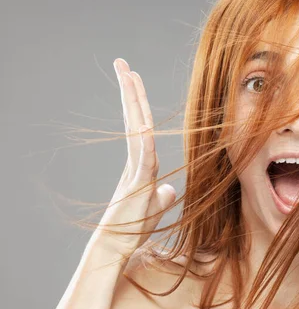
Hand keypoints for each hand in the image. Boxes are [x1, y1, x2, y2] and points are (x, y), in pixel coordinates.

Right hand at [93, 58, 175, 256]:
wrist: (117, 245)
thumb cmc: (134, 227)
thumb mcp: (154, 208)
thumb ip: (161, 196)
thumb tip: (170, 190)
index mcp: (142, 162)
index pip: (141, 125)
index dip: (139, 102)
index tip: (133, 78)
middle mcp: (137, 160)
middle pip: (135, 119)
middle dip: (130, 90)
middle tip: (123, 64)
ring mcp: (136, 169)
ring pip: (136, 129)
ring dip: (133, 103)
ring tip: (127, 76)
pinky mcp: (138, 184)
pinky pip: (144, 158)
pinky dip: (145, 141)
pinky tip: (144, 123)